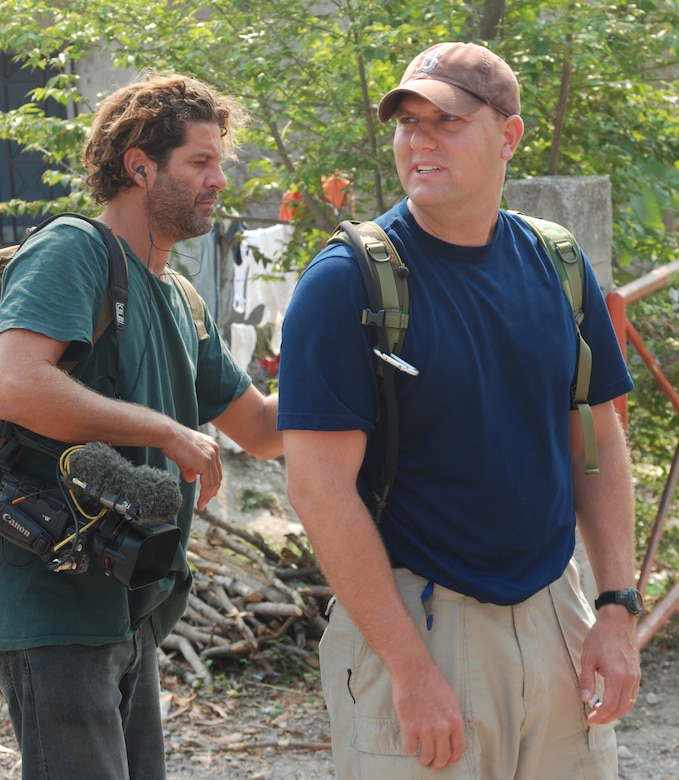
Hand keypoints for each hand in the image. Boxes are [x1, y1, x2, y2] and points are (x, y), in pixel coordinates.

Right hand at [161, 426, 221, 509]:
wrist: (167, 435)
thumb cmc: (172, 443)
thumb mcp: (184, 458)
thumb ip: (190, 468)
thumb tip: (192, 480)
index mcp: (211, 446)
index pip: (216, 468)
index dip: (214, 481)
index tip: (212, 493)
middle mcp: (214, 450)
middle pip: (218, 475)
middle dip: (212, 490)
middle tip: (206, 501)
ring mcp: (211, 456)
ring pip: (214, 482)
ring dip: (208, 496)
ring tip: (202, 505)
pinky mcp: (205, 462)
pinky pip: (208, 484)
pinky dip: (205, 495)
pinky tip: (200, 503)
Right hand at [391, 661, 465, 769]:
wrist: (413, 670)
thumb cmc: (432, 680)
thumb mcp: (450, 698)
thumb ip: (451, 717)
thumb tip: (450, 731)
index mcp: (455, 720)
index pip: (458, 749)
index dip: (454, 759)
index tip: (449, 762)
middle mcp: (442, 728)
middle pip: (443, 756)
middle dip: (438, 764)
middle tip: (434, 765)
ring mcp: (426, 729)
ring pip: (426, 756)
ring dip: (424, 760)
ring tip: (422, 759)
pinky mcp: (409, 728)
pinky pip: (410, 748)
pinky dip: (409, 750)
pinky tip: (409, 746)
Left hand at [579, 609, 640, 723]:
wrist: (618, 621)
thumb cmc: (600, 636)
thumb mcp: (587, 657)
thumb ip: (586, 680)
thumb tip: (585, 699)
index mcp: (616, 676)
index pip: (610, 706)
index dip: (599, 716)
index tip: (589, 719)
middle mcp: (629, 679)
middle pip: (621, 709)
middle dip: (607, 717)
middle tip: (594, 718)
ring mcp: (635, 676)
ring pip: (629, 703)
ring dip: (616, 712)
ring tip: (601, 712)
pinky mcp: (636, 673)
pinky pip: (632, 694)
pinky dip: (623, 702)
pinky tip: (611, 700)